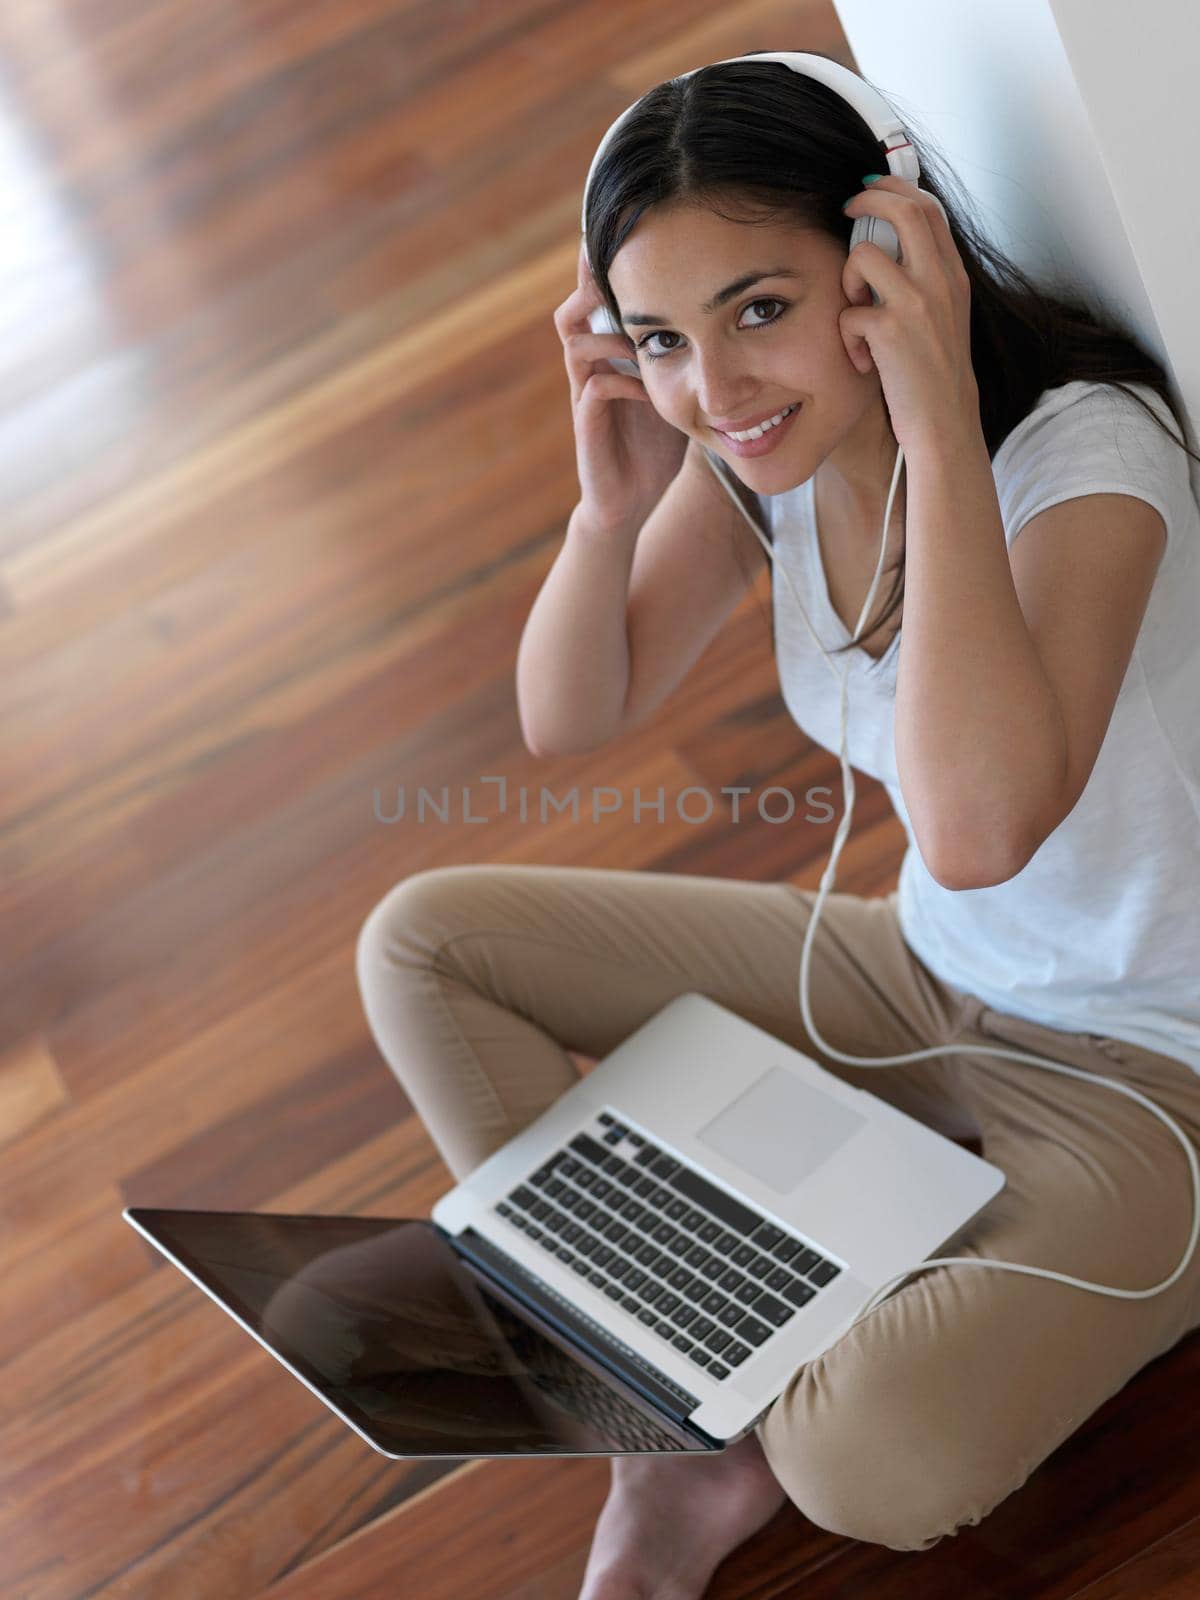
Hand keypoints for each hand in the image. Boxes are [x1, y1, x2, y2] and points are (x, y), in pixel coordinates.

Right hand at [553, 240, 689, 532]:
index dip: (608, 271)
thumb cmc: (656, 445)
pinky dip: (619, 382)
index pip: (599, 302)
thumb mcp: (677, 391)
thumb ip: (689, 355)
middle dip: (595, 287)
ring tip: (638, 331)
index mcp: (609, 357)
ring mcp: (585, 398)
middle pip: (572, 311)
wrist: (633, 500)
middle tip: (626, 269)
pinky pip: (593, 390)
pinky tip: (646, 390)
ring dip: (608, 333)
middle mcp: (591, 370)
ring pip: (574, 343)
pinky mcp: (588, 429)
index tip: (632, 239)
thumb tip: (731, 318)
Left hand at [839, 175, 979, 455]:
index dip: (896, 189)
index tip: (871, 189)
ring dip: (848, 283)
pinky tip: (864, 362)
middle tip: (846, 209)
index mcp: (952, 275)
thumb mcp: (943, 317)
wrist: (945, 422)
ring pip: (863, 256)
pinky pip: (848, 314)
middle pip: (903, 209)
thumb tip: (888, 247)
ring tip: (857, 315)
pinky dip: (847, 339)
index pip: (928, 208)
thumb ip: (924, 281)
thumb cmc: (934, 376)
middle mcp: (939, 281)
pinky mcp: (890, 332)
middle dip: (867, 199)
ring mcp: (916, 304)